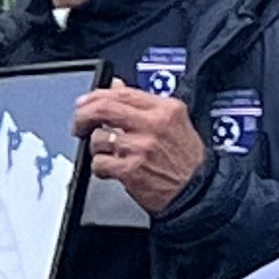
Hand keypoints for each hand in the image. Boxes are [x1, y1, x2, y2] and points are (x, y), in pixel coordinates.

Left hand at [71, 82, 209, 214]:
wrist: (199, 193)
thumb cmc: (187, 161)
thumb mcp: (174, 122)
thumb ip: (143, 103)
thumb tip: (115, 85)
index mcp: (165, 109)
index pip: (121, 93)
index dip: (96, 96)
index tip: (85, 102)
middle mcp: (153, 125)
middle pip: (104, 109)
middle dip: (83, 115)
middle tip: (78, 124)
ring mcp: (141, 148)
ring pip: (98, 138)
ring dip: (96, 147)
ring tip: (109, 154)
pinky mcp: (131, 171)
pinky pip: (99, 163)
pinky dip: (99, 167)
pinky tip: (110, 169)